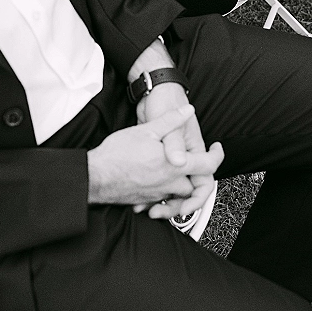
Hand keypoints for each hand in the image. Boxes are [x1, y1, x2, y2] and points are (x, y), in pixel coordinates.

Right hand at [87, 106, 223, 217]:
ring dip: (180, 185)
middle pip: (194, 185)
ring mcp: (156, 194)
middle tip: (196, 162)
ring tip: (176, 169)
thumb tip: (187, 110)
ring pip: (177, 194)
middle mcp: (168, 184)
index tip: (216, 148)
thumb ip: (171, 120)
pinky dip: (162, 191)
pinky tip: (155, 179)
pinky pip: (160, 199)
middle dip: (197, 176)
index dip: (217, 156)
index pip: (208, 167)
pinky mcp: (143, 200)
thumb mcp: (147, 130)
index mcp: (174, 167)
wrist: (94, 175)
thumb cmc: (117, 154)